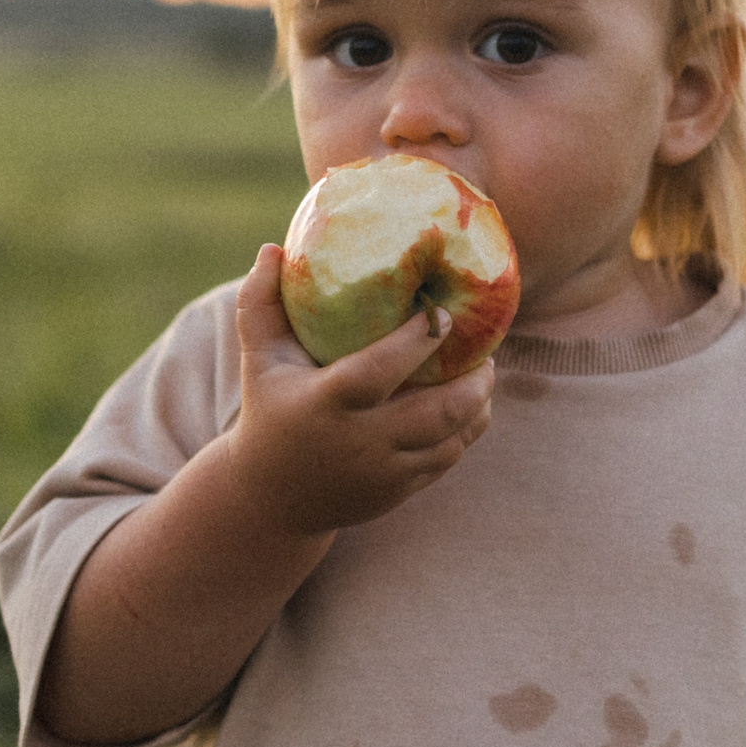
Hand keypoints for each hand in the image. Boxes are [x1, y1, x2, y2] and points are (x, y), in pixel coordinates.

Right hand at [214, 244, 495, 538]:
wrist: (272, 499)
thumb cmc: (268, 411)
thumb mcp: (259, 359)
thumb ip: (260, 302)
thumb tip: (273, 247)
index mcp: (325, 404)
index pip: (380, 371)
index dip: (418, 342)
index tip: (444, 313)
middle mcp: (358, 442)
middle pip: (437, 413)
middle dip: (473, 381)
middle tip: (486, 350)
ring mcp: (382, 473)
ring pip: (452, 439)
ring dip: (478, 405)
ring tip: (485, 372)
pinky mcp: (398, 492)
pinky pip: (447, 459)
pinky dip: (466, 430)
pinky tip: (471, 405)